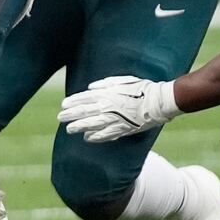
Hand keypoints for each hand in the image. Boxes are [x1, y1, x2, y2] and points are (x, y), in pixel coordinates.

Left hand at [58, 75, 180, 142]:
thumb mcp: (122, 81)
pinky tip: (88, 138)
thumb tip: (90, 88)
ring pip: (92, 125)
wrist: (159, 101)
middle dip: (70, 115)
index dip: (72, 102)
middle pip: (84, 112)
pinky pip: (106, 134)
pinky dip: (96, 137)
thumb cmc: (142, 88)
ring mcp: (115, 119)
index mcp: (107, 94)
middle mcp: (108, 107)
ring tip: (69, 130)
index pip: (84, 99)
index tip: (63, 105)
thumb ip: (105, 84)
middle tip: (60, 118)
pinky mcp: (123, 129)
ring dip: (79, 127)